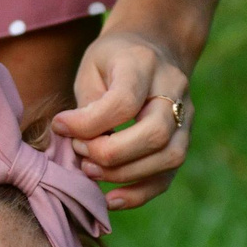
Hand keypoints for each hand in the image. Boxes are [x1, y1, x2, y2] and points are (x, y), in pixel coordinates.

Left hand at [53, 28, 192, 211]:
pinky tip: (110, 199)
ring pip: (169, 158)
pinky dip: (139, 194)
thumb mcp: (91, 67)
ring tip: (90, 170)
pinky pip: (168, 177)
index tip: (61, 126)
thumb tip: (73, 140)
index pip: (124, 102)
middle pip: (155, 134)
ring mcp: (186, 116)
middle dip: (111, 154)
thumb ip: (86, 104)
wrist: (154, 48)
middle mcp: (174, 89)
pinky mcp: (184, 141)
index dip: (89, 123)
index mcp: (144, 63)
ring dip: (124, 175)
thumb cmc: (112, 61)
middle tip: (80, 153)